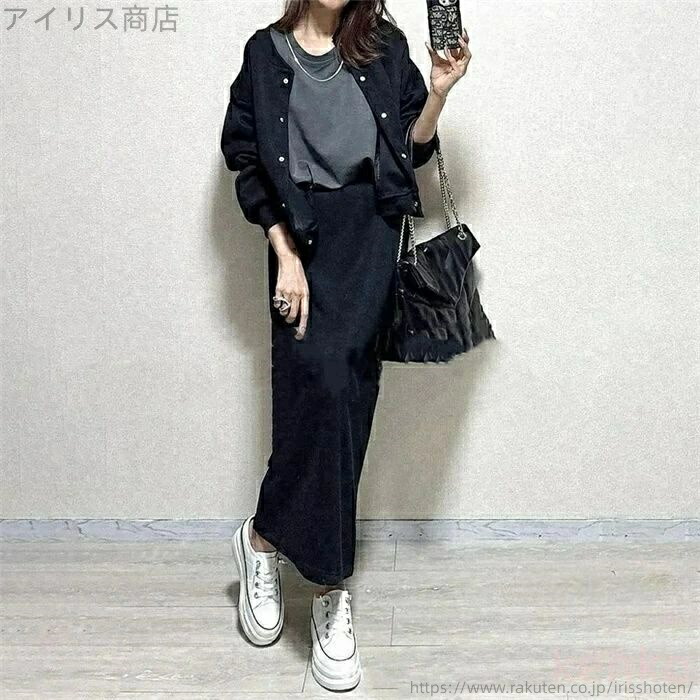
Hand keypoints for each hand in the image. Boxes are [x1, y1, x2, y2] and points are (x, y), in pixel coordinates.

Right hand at [268, 223, 308, 339]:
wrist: (290, 260)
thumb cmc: (298, 272)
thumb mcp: (304, 285)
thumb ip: (302, 297)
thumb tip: (299, 309)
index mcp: (305, 294)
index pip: (304, 314)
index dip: (302, 326)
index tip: (300, 335)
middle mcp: (297, 294)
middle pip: (293, 314)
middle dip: (290, 321)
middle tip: (289, 322)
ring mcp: (287, 292)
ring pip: (284, 310)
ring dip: (284, 313)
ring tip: (284, 310)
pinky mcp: (279, 289)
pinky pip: (277, 302)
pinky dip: (278, 304)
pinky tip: (279, 302)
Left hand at [425, 28, 470, 99]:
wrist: (436, 88)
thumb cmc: (438, 77)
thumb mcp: (435, 60)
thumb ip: (433, 51)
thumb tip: (428, 43)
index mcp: (456, 59)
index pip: (462, 47)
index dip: (463, 38)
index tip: (460, 29)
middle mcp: (460, 63)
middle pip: (467, 49)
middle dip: (466, 40)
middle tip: (462, 32)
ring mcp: (461, 68)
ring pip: (467, 55)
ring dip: (463, 46)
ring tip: (458, 39)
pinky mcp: (459, 73)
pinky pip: (456, 62)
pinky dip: (451, 56)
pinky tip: (446, 51)